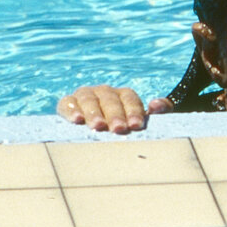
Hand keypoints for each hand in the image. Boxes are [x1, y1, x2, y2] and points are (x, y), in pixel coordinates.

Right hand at [57, 85, 172, 132]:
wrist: (99, 133)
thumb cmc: (125, 129)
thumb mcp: (143, 121)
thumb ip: (160, 111)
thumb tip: (156, 105)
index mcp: (123, 96)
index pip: (129, 98)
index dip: (134, 110)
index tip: (136, 125)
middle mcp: (104, 92)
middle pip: (110, 99)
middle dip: (115, 114)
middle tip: (119, 129)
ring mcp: (85, 96)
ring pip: (89, 99)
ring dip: (94, 112)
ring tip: (98, 126)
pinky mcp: (68, 104)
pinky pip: (67, 103)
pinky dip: (71, 109)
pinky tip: (76, 120)